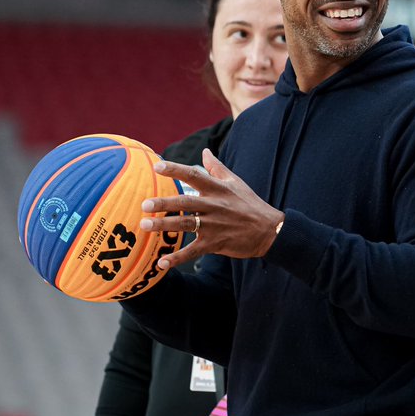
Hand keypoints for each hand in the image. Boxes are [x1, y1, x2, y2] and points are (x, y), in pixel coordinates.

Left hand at [138, 149, 283, 268]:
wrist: (270, 230)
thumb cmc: (250, 204)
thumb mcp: (236, 182)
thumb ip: (217, 167)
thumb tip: (205, 151)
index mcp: (218, 189)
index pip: (194, 175)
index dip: (175, 170)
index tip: (157, 166)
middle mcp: (214, 206)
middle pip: (186, 203)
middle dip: (164, 203)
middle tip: (144, 204)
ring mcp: (214, 226)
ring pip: (186, 225)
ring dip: (165, 226)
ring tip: (145, 225)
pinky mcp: (216, 243)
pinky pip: (193, 251)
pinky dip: (177, 258)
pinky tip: (161, 263)